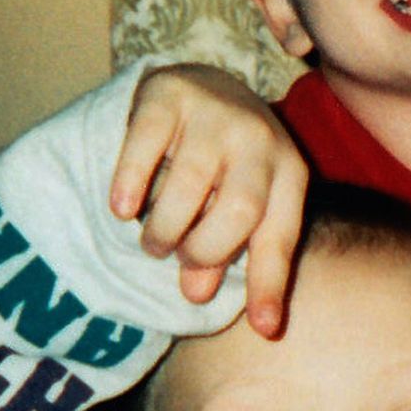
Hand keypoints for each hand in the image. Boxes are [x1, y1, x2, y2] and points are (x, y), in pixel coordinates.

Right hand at [108, 63, 308, 335]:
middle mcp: (260, 139)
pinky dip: (130, 185)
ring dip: (163, 228)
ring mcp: (215, 112)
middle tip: (178, 258)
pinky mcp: (169, 93)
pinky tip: (122, 209)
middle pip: (239, 211)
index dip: (271, 285)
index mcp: (288, 172)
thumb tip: (195, 294)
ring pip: (190, 185)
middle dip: (203, 250)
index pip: (281, 235)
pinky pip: (145, 147)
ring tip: (151, 240)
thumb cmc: (224, 164)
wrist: (199, 81)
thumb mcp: (241, 206)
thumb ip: (228, 254)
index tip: (264, 329)